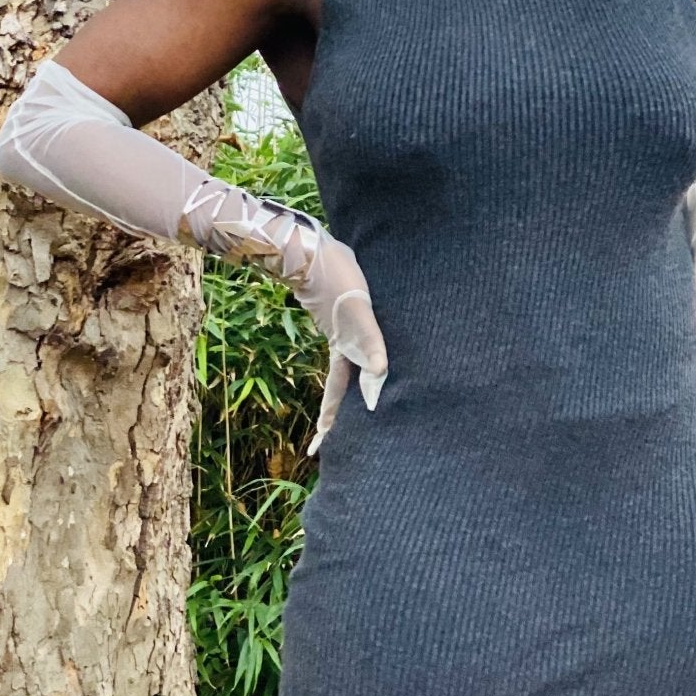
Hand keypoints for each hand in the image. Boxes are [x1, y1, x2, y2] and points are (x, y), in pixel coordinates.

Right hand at [292, 233, 388, 455]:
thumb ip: (370, 340)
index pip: (336, 393)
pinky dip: (358, 360)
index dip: (332, 418)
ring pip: (347, 368)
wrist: (315, 250)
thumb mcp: (358, 309)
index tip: (320, 444)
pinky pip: (353, 347)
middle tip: (325, 438)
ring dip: (349, 388)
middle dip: (334, 414)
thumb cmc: (338, 278)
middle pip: (339, 387)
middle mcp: (340, 346)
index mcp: (340, 350)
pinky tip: (366, 358)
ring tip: (356, 404)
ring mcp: (342, 332)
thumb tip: (380, 371)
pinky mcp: (347, 316)